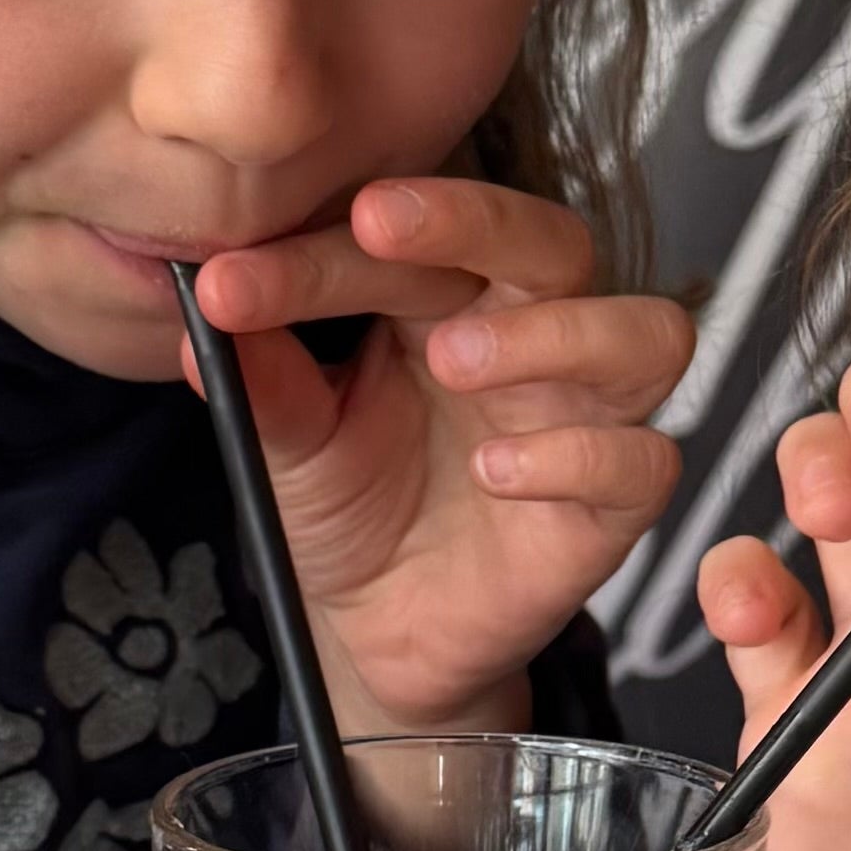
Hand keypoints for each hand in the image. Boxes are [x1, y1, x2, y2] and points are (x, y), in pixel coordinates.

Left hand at [182, 176, 687, 733]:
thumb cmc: (349, 507)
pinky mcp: (614, 506)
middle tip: (377, 224)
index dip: (322, 249)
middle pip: (552, 240)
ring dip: (554, 333)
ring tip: (454, 358)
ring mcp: (586, 416)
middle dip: (471, 220)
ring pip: (642, 333)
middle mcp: (535, 335)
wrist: (379, 631)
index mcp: (449, 295)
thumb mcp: (286, 444)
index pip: (411, 239)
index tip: (230, 279)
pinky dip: (578, 456)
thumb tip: (208, 313)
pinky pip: (642, 462)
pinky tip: (494, 473)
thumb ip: (264, 383)